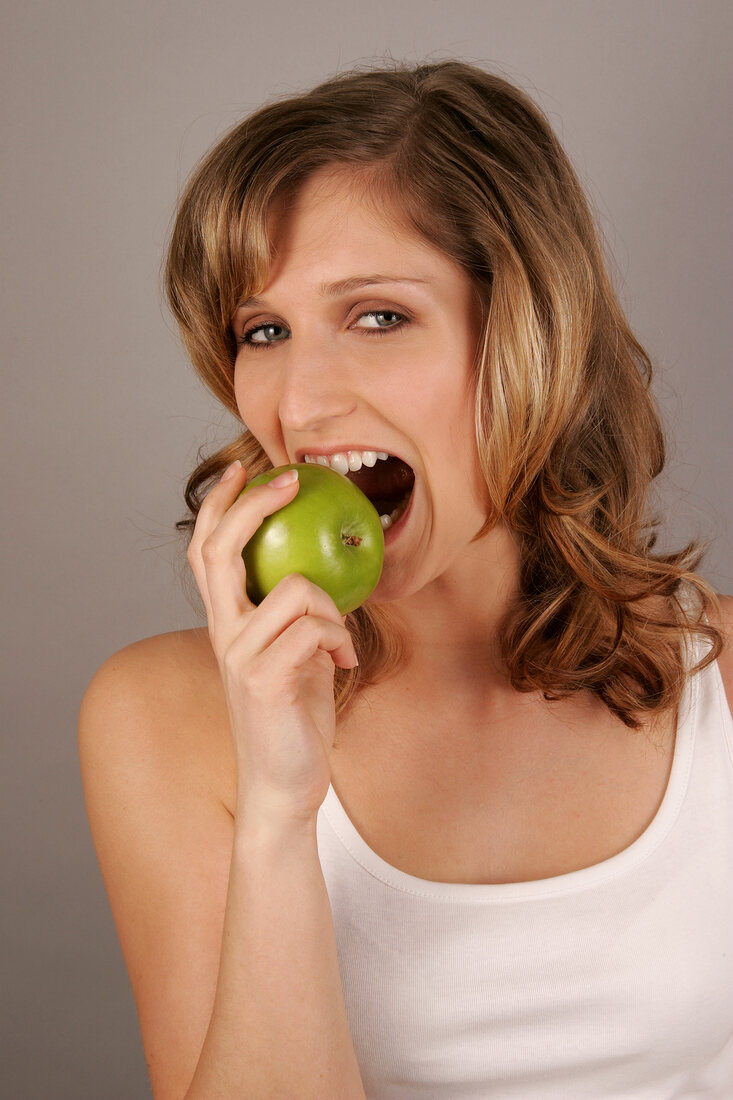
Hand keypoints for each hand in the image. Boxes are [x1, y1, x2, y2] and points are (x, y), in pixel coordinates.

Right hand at [186, 463, 359, 824]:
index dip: (220, 505)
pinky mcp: (262, 679)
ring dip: (332, 607)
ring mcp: (238, 656)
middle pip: (219, 550)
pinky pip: (314, 627)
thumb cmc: (297, 716)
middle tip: (289, 479)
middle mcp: (222, 633)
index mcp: (227, 623)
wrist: (286, 784)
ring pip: (294, 588)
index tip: (245, 469)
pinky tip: (343, 662)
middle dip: (252, 504)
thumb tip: (328, 572)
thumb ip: (299, 615)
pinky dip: (340, 636)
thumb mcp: (299, 653)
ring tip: (340, 639)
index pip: (206, 550)